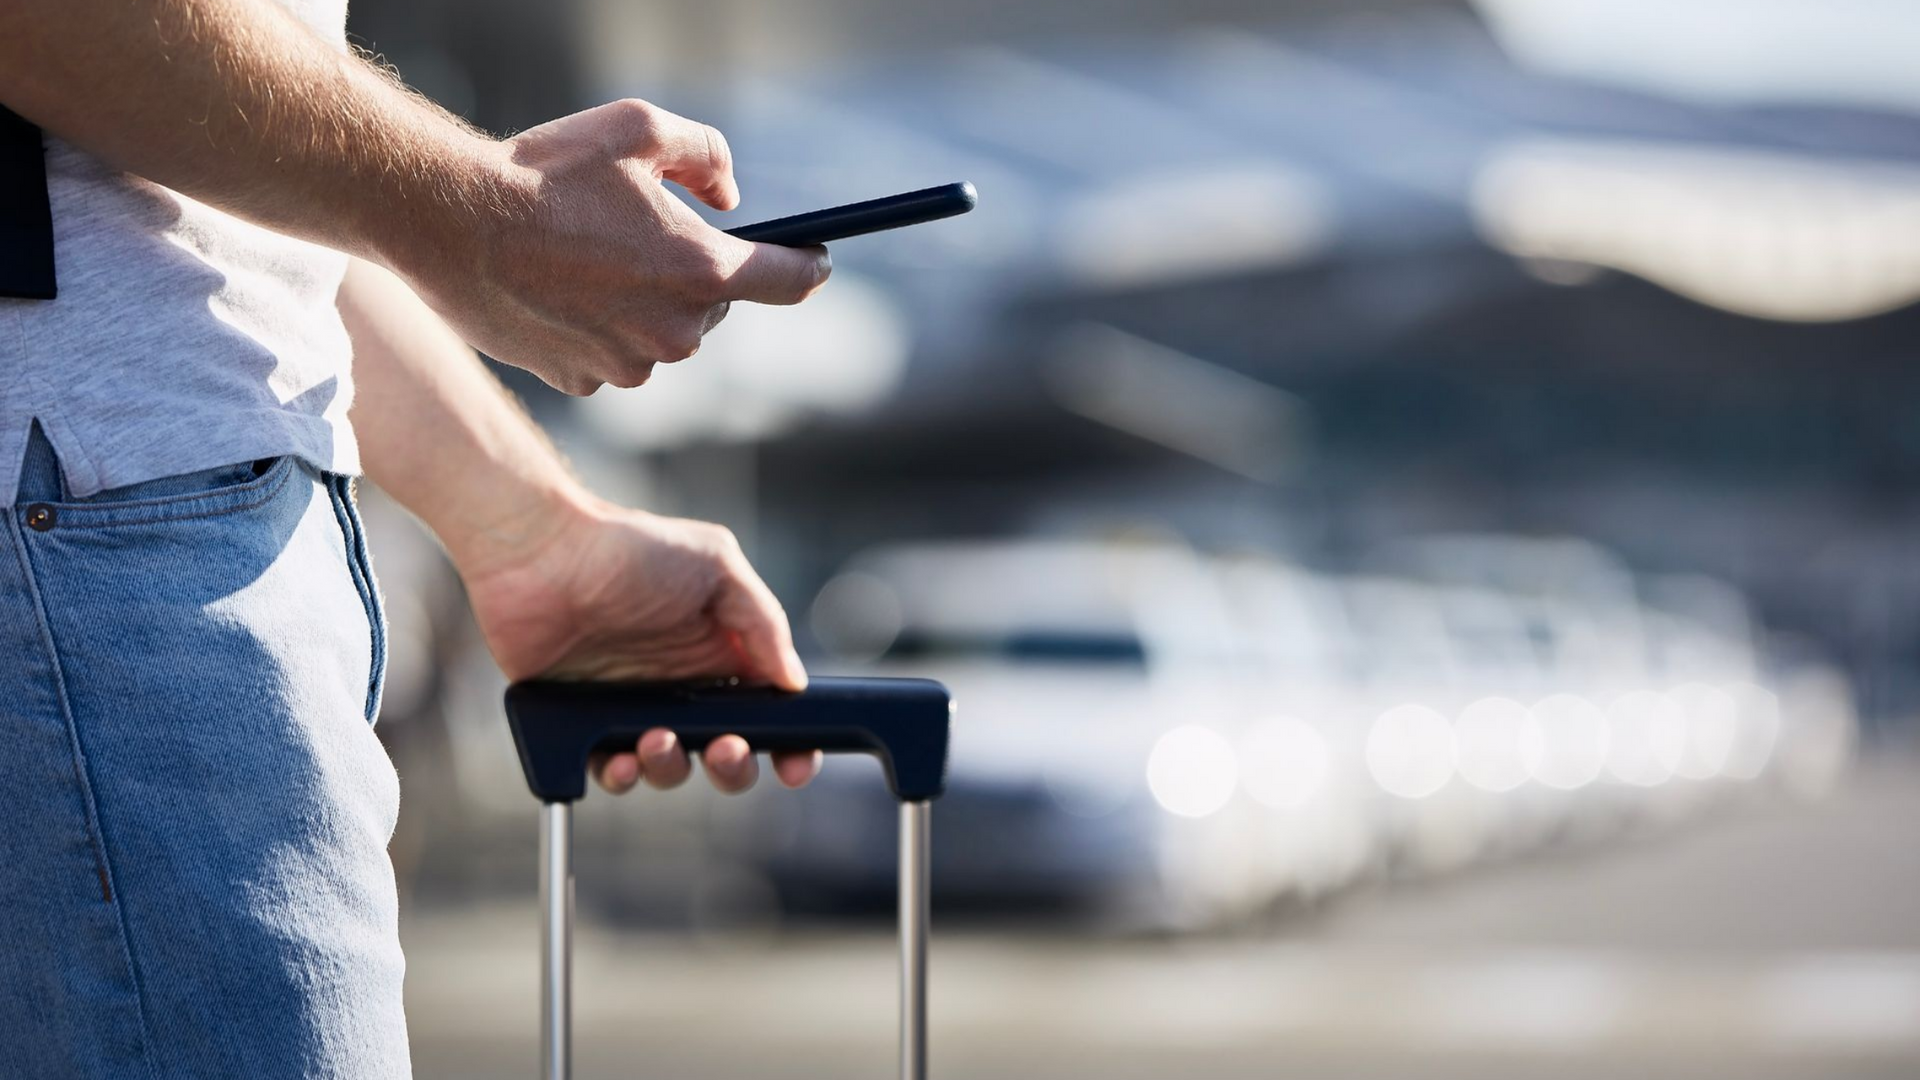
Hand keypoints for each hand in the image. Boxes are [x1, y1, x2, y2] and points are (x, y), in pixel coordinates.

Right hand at [396, 98, 830, 395]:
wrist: (450, 224)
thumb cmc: (545, 171)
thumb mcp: (640, 129)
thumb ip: (707, 156)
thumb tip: (729, 199)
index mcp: (701, 271)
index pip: (789, 280)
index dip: (809, 266)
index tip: (816, 259)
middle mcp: (675, 331)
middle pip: (712, 303)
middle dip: (689, 269)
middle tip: (636, 231)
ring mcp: (629, 365)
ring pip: (659, 331)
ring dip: (639, 300)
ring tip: (583, 257)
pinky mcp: (584, 381)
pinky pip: (611, 353)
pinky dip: (595, 326)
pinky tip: (557, 290)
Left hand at [459, 494, 820, 794]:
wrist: (540, 553)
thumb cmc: (628, 548)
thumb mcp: (716, 566)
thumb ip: (763, 622)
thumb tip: (793, 683)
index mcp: (721, 651)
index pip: (767, 710)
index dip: (789, 742)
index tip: (795, 764)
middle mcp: (682, 684)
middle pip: (727, 752)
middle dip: (734, 767)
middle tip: (725, 749)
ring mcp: (633, 706)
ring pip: (671, 768)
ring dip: (673, 768)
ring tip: (657, 740)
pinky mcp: (584, 720)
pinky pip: (610, 767)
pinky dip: (620, 774)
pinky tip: (617, 757)